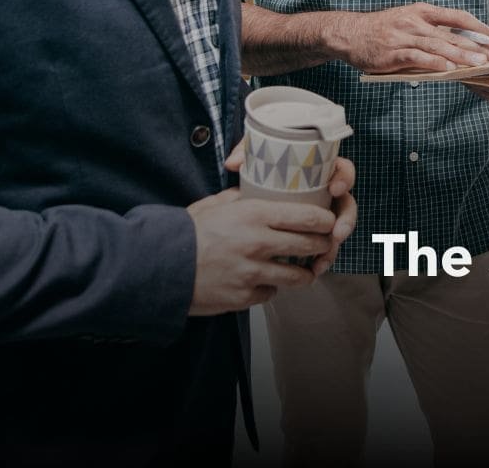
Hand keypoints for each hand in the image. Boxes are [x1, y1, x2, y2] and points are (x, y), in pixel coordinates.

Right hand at [186, 190, 335, 315]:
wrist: (159, 265)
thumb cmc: (186, 232)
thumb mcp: (216, 204)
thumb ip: (243, 198)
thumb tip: (260, 192)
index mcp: (255, 214)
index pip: (308, 217)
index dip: (326, 220)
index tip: (328, 222)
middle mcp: (259, 243)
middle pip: (311, 246)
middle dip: (323, 246)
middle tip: (322, 245)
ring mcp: (252, 272)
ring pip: (298, 277)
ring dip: (304, 273)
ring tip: (303, 270)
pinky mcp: (244, 297)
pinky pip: (271, 294)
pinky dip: (270, 289)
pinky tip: (264, 281)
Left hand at [223, 142, 358, 278]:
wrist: (247, 201)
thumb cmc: (260, 173)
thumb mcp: (255, 160)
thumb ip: (246, 154)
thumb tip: (232, 164)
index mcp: (320, 171)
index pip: (341, 170)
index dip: (343, 178)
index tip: (334, 189)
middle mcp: (325, 195)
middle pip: (345, 206)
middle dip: (346, 220)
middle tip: (337, 233)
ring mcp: (321, 217)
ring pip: (337, 231)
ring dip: (333, 246)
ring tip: (323, 259)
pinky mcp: (314, 236)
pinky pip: (324, 248)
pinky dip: (321, 259)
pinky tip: (314, 269)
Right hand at [327, 3, 488, 73]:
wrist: (349, 33)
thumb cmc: (381, 30)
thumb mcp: (408, 21)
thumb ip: (430, 32)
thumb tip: (456, 47)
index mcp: (421, 11)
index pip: (456, 16)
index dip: (477, 27)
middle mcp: (415, 21)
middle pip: (451, 34)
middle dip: (476, 45)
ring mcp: (404, 36)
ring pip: (438, 46)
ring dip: (461, 55)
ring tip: (479, 63)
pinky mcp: (394, 52)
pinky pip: (419, 58)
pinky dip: (435, 63)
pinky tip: (449, 69)